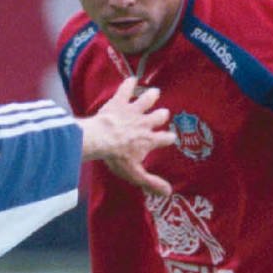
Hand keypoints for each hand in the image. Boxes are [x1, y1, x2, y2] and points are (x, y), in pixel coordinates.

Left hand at [80, 77, 172, 197]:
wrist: (101, 139)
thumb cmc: (117, 158)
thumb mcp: (134, 174)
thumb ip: (151, 182)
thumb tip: (168, 193)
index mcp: (150, 140)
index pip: (165, 138)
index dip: (168, 138)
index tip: (171, 138)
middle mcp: (145, 123)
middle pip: (159, 116)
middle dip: (161, 115)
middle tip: (163, 114)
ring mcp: (133, 110)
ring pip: (147, 100)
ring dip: (151, 96)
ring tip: (154, 92)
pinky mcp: (120, 102)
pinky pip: (126, 89)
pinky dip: (129, 84)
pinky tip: (131, 79)